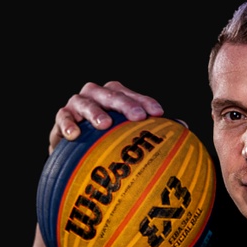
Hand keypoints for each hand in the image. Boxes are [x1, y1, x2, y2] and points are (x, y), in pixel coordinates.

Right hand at [48, 81, 165, 152]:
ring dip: (94, 111)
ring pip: (84, 102)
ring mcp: (77, 105)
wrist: (75, 152)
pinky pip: (62, 118)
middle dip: (124, 103)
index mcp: (115, 96)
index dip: (145, 101)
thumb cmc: (109, 141)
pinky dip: (67, 124)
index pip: (132, 95)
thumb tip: (185, 130)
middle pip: (110, 93)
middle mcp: (97, 96)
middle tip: (138, 117)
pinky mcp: (62, 119)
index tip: (159, 113)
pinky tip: (74, 136)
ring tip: (104, 124)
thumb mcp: (128, 135)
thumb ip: (152, 130)